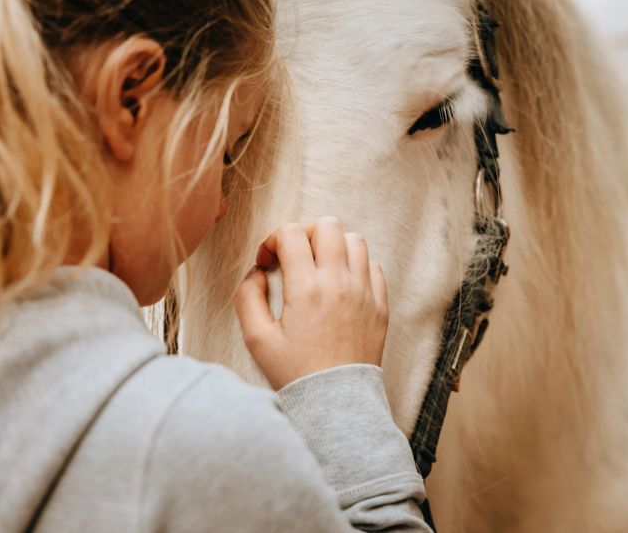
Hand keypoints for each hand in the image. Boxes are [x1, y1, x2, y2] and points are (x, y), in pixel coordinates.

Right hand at [234, 217, 388, 389]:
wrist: (336, 403)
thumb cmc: (295, 373)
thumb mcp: (257, 339)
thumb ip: (247, 297)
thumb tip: (257, 272)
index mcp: (306, 289)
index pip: (291, 233)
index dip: (273, 240)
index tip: (268, 263)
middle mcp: (339, 283)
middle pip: (327, 225)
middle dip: (305, 234)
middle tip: (294, 258)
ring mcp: (364, 292)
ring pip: (355, 240)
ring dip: (333, 247)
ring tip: (319, 269)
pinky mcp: (380, 305)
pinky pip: (374, 266)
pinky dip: (356, 266)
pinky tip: (340, 285)